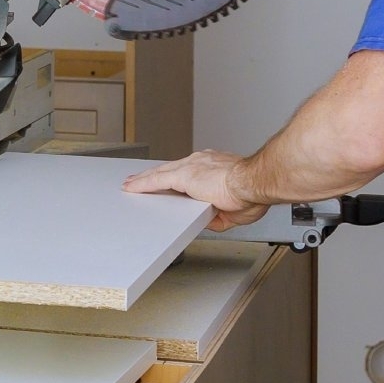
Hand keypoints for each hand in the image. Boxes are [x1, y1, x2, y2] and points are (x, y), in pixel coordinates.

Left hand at [122, 150, 269, 232]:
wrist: (253, 183)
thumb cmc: (251, 194)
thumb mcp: (232, 211)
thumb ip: (216, 215)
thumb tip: (208, 220)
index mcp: (213, 167)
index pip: (187, 172)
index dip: (173, 176)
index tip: (166, 179)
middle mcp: (200, 162)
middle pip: (169, 170)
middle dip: (153, 175)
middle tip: (138, 180)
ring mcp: (191, 167)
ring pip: (160, 173)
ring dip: (144, 180)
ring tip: (130, 185)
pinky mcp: (184, 175)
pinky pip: (158, 180)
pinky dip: (143, 184)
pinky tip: (132, 187)